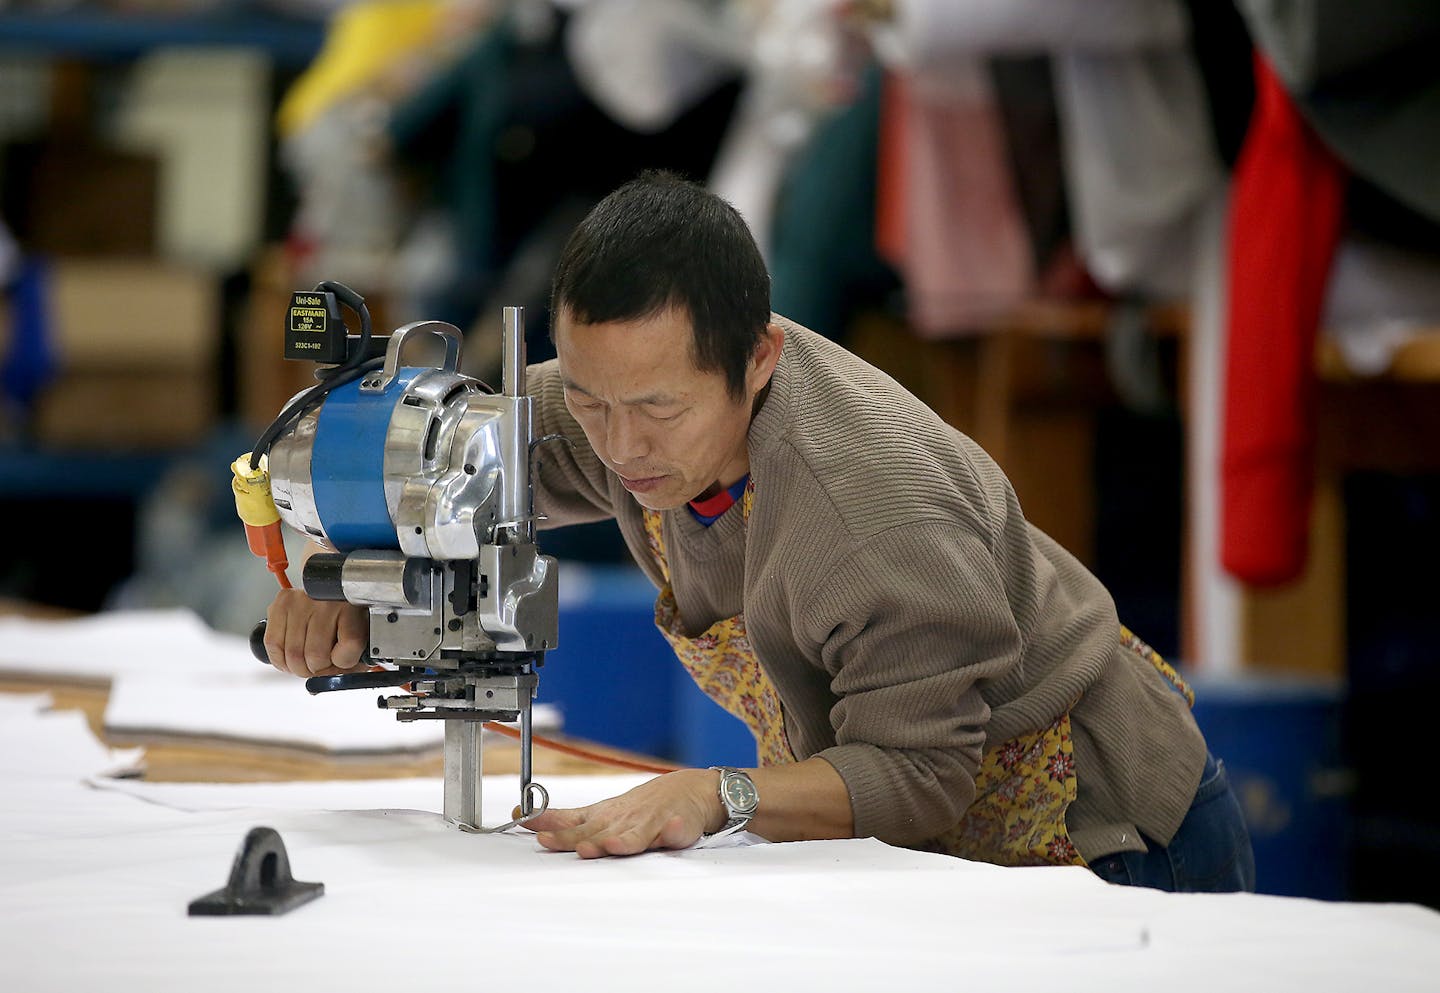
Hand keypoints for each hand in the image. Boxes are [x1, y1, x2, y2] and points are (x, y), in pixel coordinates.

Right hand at [263, 588, 368, 676]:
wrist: (329, 591)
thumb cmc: (345, 618)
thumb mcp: (359, 636)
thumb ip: (354, 660)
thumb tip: (337, 682)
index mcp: (353, 608)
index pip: (350, 645)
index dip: (345, 664)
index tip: (342, 664)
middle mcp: (326, 601)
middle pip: (316, 656)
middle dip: (317, 671)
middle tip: (320, 668)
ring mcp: (301, 601)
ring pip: (294, 655)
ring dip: (298, 668)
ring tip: (306, 662)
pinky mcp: (281, 603)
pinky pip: (273, 644)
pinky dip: (280, 660)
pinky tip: (289, 658)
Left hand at [524, 769, 723, 857]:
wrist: (685, 791)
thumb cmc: (638, 809)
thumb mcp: (600, 812)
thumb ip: (567, 821)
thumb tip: (525, 820)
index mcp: (602, 816)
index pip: (570, 820)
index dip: (549, 822)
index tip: (524, 820)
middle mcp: (622, 820)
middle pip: (597, 833)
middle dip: (579, 839)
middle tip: (560, 842)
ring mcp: (649, 823)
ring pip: (635, 835)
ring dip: (623, 840)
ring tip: (610, 845)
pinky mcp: (676, 828)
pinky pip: (674, 832)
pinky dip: (672, 831)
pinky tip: (671, 831)